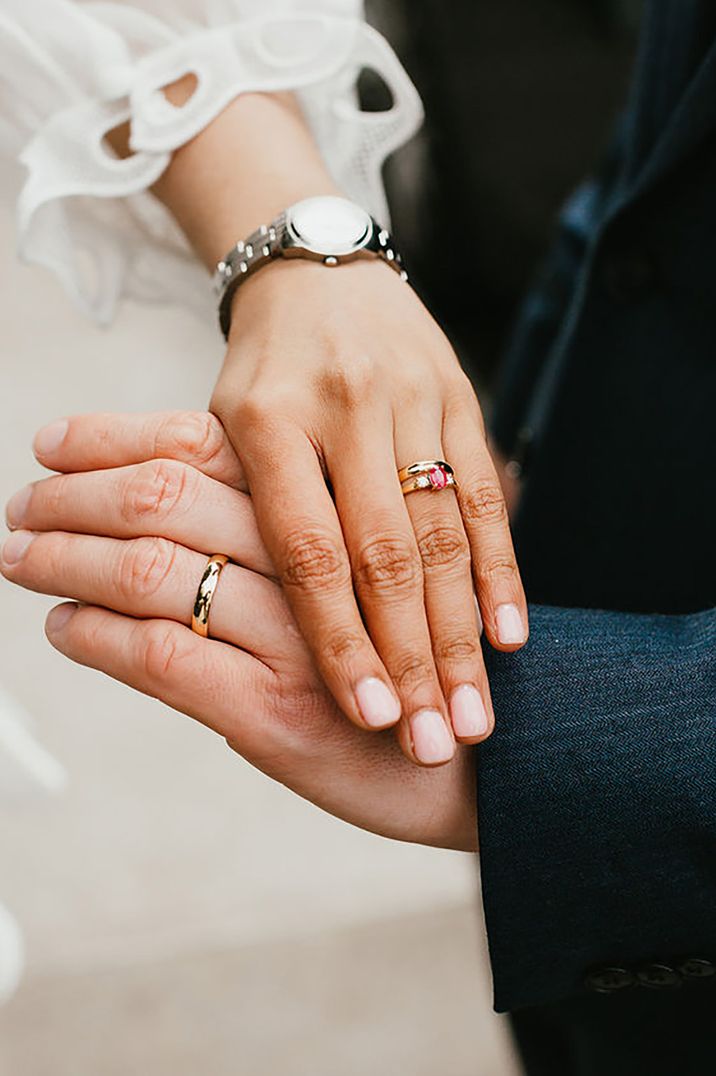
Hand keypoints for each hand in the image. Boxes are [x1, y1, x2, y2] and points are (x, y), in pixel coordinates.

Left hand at [1, 411, 476, 849]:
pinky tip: (62, 626)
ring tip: (19, 552)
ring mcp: (295, 639)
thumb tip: (191, 520)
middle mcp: (315, 560)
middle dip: (76, 499)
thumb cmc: (420, 663)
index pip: (199, 448)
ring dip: (69, 559)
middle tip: (18, 502)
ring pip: (155, 569)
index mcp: (335, 509)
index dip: (115, 441)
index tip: (51, 441)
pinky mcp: (278, 717)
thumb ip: (298, 540)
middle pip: (168, 498)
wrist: (502, 766)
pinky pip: (165, 658)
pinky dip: (99, 639)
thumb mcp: (371, 576)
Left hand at [211, 258, 527, 765]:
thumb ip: (229, 522)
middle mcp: (341, 407)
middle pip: (385, 554)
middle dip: (414, 660)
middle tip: (435, 744)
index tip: (368, 718)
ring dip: (461, 635)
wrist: (316, 271)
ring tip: (473, 717)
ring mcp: (410, 399)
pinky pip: (487, 494)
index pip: (307, 551)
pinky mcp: (460, 398)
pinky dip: (500, 570)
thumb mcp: (218, 435)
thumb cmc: (258, 379)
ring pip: (442, 535)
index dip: (342, 641)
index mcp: (264, 421)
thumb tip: (183, 630)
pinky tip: (510, 637)